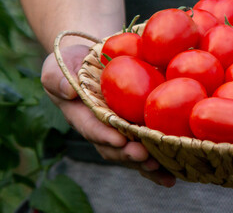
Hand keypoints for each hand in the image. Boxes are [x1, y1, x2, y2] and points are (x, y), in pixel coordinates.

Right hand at [41, 45, 175, 186]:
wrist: (93, 59)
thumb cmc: (71, 62)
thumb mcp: (56, 66)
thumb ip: (56, 78)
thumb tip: (69, 92)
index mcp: (81, 117)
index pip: (91, 128)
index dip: (104, 136)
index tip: (118, 140)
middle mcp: (102, 130)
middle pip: (114, 148)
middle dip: (129, 154)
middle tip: (143, 155)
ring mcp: (121, 132)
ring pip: (132, 154)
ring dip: (146, 164)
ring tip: (162, 169)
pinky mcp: (138, 129)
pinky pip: (149, 148)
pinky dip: (162, 162)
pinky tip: (176, 173)